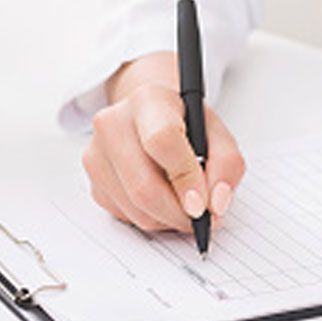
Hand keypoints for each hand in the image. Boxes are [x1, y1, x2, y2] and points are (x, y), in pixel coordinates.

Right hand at [81, 52, 245, 231]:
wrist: (151, 116)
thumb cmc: (186, 125)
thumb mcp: (218, 135)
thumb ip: (227, 166)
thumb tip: (216, 204)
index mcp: (148, 101)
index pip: (162, 141)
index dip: (185, 178)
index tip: (203, 204)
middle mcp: (113, 123)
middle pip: (144, 187)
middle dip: (180, 213)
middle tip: (203, 218)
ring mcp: (97, 153)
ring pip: (136, 209)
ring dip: (169, 220)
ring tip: (187, 206)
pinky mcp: (93, 181)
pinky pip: (127, 216)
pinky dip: (153, 218)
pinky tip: (164, 199)